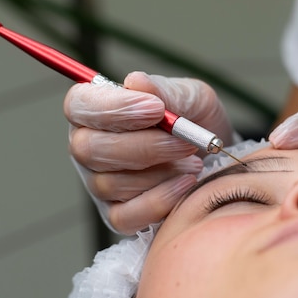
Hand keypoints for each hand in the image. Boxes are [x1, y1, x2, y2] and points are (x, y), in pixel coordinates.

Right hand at [65, 71, 234, 234]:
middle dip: (143, 146)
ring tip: (193, 161)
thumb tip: (136, 82)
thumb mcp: (191, 97)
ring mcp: (99, 184)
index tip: (156, 110)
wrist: (218, 159)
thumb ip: (165, 90)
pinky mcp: (117, 215)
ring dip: (159, 172)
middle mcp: (89, 147)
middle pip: (88, 149)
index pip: (78, 105)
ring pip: (109, 183)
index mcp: (97, 110)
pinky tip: (186, 183)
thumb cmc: (196, 122)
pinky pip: (125, 215)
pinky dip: (161, 200)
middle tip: (184, 142)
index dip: (113, 108)